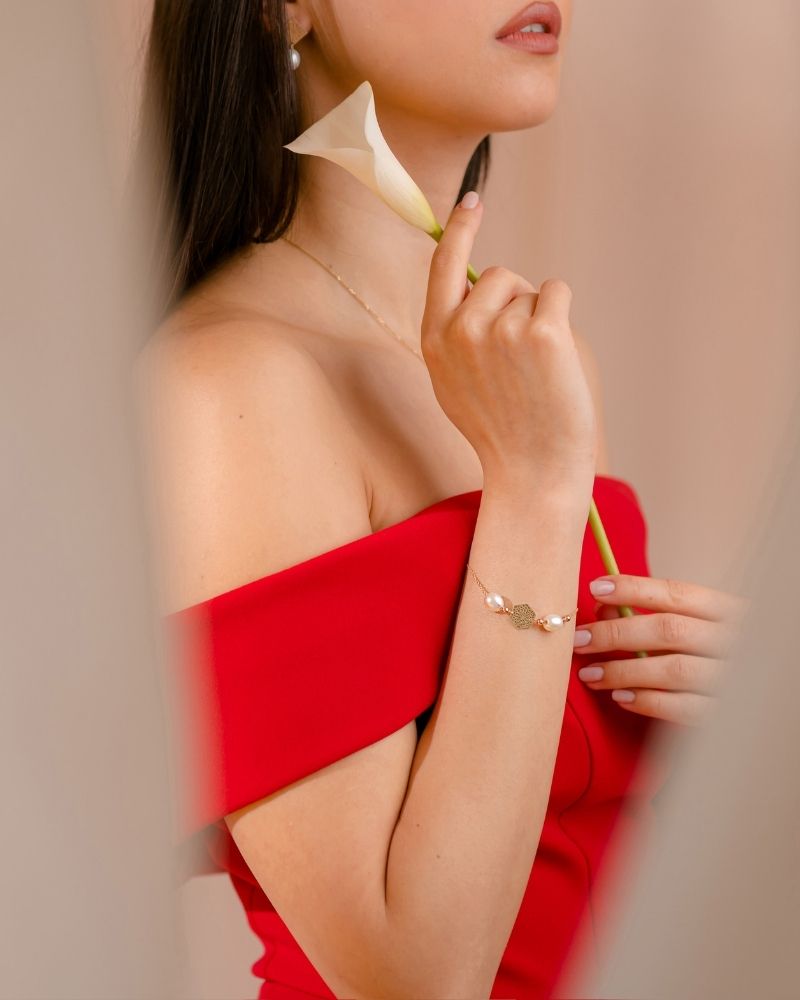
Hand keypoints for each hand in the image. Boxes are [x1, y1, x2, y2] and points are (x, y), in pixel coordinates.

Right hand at [420, 191, 596, 494]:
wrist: (532, 471)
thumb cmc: (500, 430)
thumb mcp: (455, 383)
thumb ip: (456, 335)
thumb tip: (476, 289)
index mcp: (435, 341)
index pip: (442, 268)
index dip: (459, 229)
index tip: (472, 201)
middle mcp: (461, 330)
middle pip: (498, 275)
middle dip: (516, 300)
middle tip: (521, 357)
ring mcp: (501, 330)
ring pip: (530, 290)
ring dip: (540, 317)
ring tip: (536, 371)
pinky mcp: (542, 333)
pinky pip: (557, 293)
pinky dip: (562, 318)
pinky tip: (556, 361)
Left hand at [572, 574, 750, 725]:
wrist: (757, 705)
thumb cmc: (706, 654)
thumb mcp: (689, 627)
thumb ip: (650, 615)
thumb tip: (602, 608)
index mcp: (726, 611)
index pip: (676, 592)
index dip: (634, 588)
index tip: (595, 588)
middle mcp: (733, 641)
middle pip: (669, 630)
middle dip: (616, 634)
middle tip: (578, 640)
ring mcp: (733, 678)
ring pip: (673, 670)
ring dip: (623, 671)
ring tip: (590, 674)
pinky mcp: (725, 714)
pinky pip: (683, 707)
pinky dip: (647, 701)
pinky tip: (620, 697)